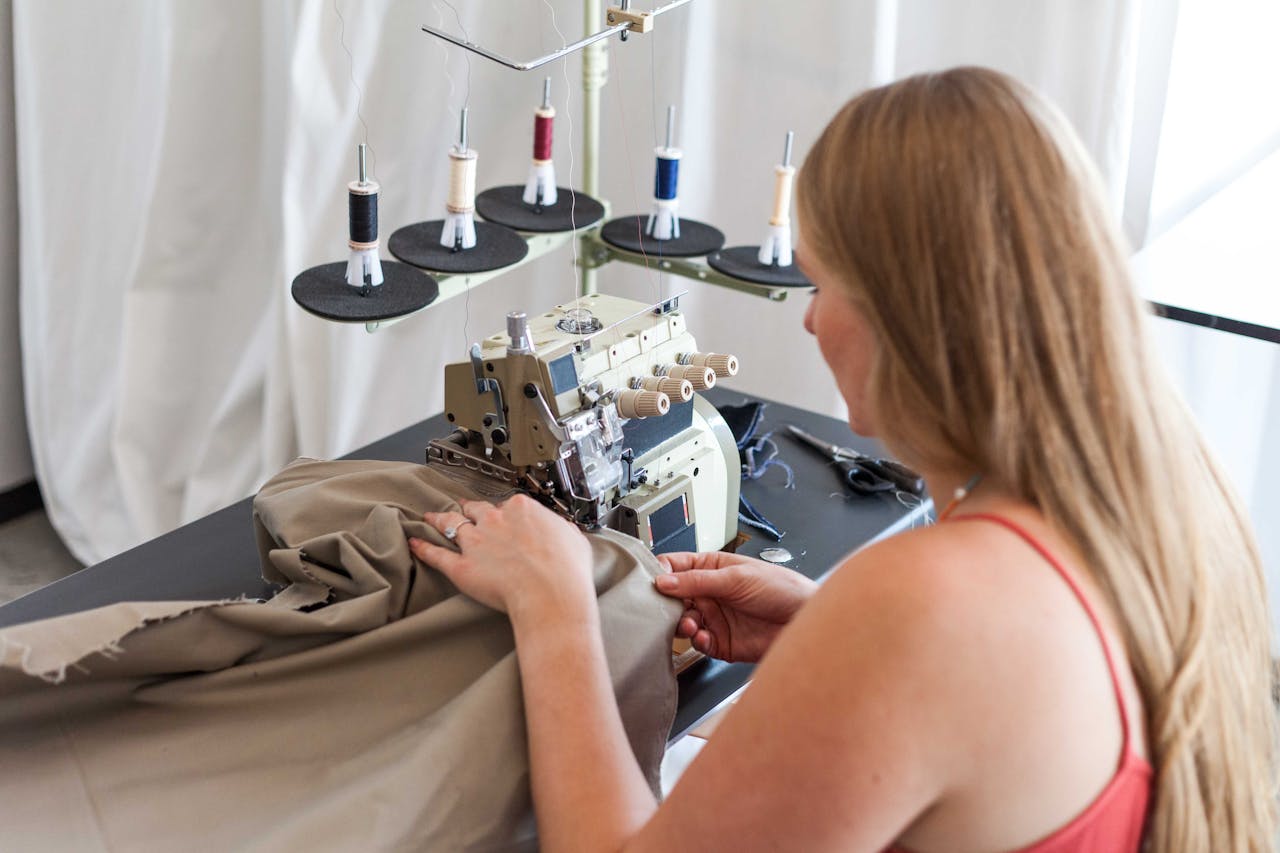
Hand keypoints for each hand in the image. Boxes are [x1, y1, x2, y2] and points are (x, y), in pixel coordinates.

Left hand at [408, 494, 594, 618]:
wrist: (551, 596)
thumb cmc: (566, 571)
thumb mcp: (574, 540)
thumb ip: (562, 531)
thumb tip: (563, 532)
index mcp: (522, 509)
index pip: (509, 505)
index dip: (507, 513)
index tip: (506, 518)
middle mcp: (495, 520)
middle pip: (477, 509)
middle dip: (470, 508)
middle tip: (464, 507)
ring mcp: (475, 542)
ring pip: (452, 524)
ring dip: (440, 520)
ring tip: (431, 517)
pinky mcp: (461, 567)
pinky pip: (437, 555)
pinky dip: (424, 548)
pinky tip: (415, 544)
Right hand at [654, 552, 816, 662]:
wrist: (805, 620)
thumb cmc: (782, 589)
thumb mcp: (737, 577)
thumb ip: (698, 580)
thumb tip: (664, 580)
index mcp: (712, 569)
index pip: (676, 566)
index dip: (661, 573)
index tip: (652, 582)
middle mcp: (710, 593)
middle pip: (674, 597)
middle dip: (667, 603)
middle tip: (666, 608)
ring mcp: (715, 618)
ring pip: (683, 622)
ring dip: (681, 624)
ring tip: (689, 624)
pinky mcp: (721, 642)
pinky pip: (699, 643)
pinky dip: (696, 641)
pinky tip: (703, 636)